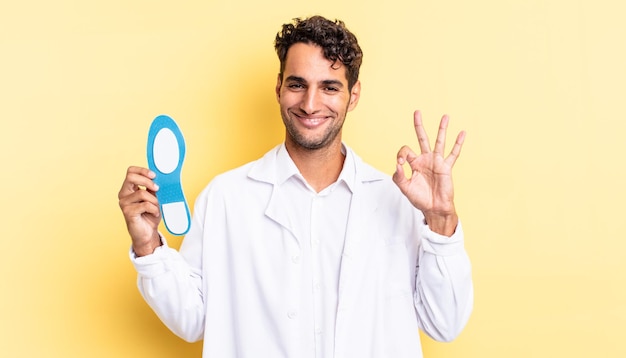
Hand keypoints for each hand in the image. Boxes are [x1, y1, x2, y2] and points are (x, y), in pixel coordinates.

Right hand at [118, 166, 161, 255]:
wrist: (148, 233)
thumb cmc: (150, 214)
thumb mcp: (154, 198)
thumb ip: (153, 188)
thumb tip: (161, 177)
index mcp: (129, 188)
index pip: (130, 172)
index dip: (142, 171)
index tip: (154, 175)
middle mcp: (124, 194)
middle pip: (131, 177)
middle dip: (147, 181)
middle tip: (157, 188)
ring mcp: (124, 203)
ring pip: (141, 193)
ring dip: (153, 200)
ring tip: (156, 207)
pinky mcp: (128, 212)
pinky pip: (145, 205)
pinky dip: (153, 209)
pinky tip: (154, 213)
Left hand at [392, 110, 464, 235]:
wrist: (434, 208)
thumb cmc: (419, 199)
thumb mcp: (404, 188)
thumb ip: (398, 176)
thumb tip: (398, 164)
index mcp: (413, 163)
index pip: (405, 150)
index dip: (401, 154)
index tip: (400, 163)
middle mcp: (425, 159)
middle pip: (421, 138)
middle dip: (418, 125)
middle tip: (417, 111)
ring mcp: (436, 162)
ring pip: (439, 141)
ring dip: (441, 129)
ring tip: (445, 116)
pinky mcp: (446, 167)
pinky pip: (453, 154)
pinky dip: (458, 144)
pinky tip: (462, 133)